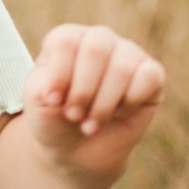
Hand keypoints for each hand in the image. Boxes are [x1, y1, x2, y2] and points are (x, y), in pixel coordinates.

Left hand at [18, 25, 163, 178]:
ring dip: (103, 105)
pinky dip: (130, 103)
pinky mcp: (152, 75)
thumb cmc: (54, 117)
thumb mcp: (37, 100)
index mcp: (67, 38)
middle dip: (83, 91)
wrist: (76, 150)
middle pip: (96, 49)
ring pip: (122, 68)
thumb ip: (47, 81)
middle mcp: (99, 39)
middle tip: (73, 116)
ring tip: (90, 125)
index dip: (60, 75)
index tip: (52, 101)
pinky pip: (149, 77)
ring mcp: (128, 54)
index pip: (67, 41)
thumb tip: (75, 78)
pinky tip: (119, 113)